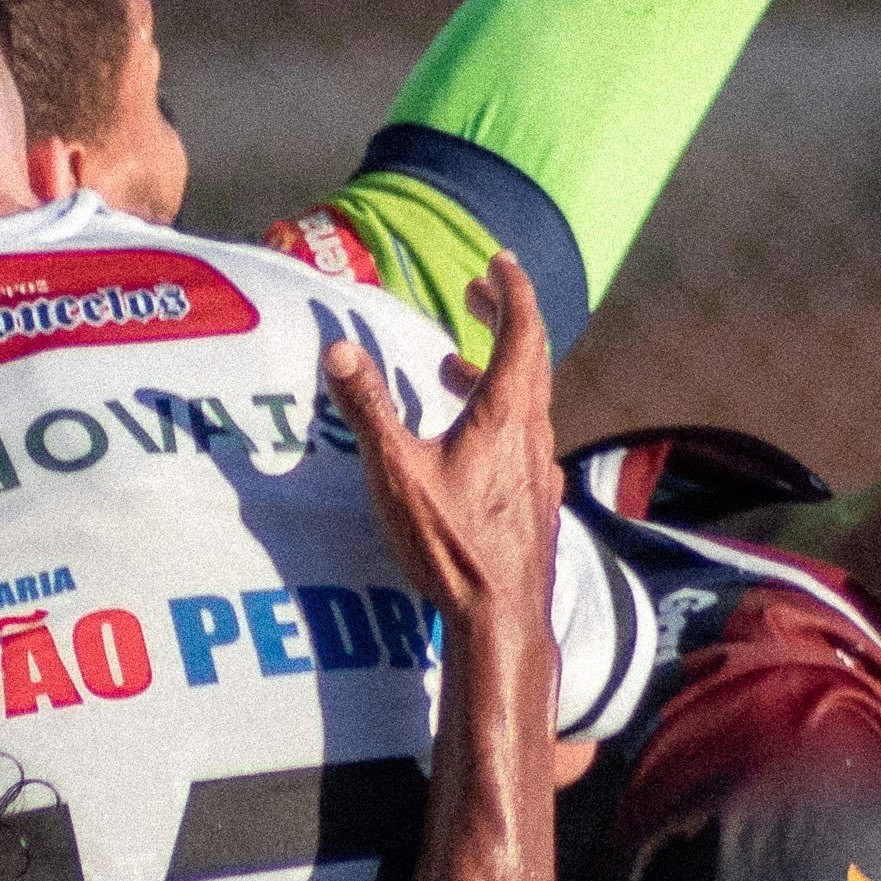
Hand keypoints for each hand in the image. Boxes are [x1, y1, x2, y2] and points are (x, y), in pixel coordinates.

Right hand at [319, 259, 557, 647]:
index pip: (522, 330)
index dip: (512, 289)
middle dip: (505, 317)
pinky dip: (501, 416)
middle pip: (531, 357)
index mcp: (505, 414)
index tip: (498, 261)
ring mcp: (541, 469)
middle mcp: (533, 433)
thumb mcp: (396, 473)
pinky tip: (472, 442)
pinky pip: (525, 439)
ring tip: (453, 366)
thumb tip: (340, 349)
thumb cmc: (451, 545)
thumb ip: (369, 407)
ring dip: (497, 371)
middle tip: (476, 293)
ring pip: (528, 401)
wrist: (503, 619)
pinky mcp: (538, 501)